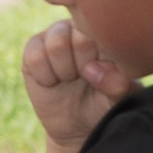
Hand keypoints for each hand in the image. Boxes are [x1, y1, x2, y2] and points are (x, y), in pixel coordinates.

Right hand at [20, 17, 135, 148]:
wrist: (77, 125)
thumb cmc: (103, 104)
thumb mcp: (119, 98)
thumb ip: (117, 84)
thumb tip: (93, 69)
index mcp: (105, 32)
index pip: (103, 33)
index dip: (101, 61)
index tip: (103, 75)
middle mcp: (79, 27)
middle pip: (79, 37)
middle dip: (82, 67)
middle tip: (84, 78)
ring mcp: (55, 34)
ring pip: (56, 44)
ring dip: (63, 71)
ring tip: (69, 79)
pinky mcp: (33, 48)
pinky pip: (35, 57)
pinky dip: (44, 77)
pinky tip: (52, 82)